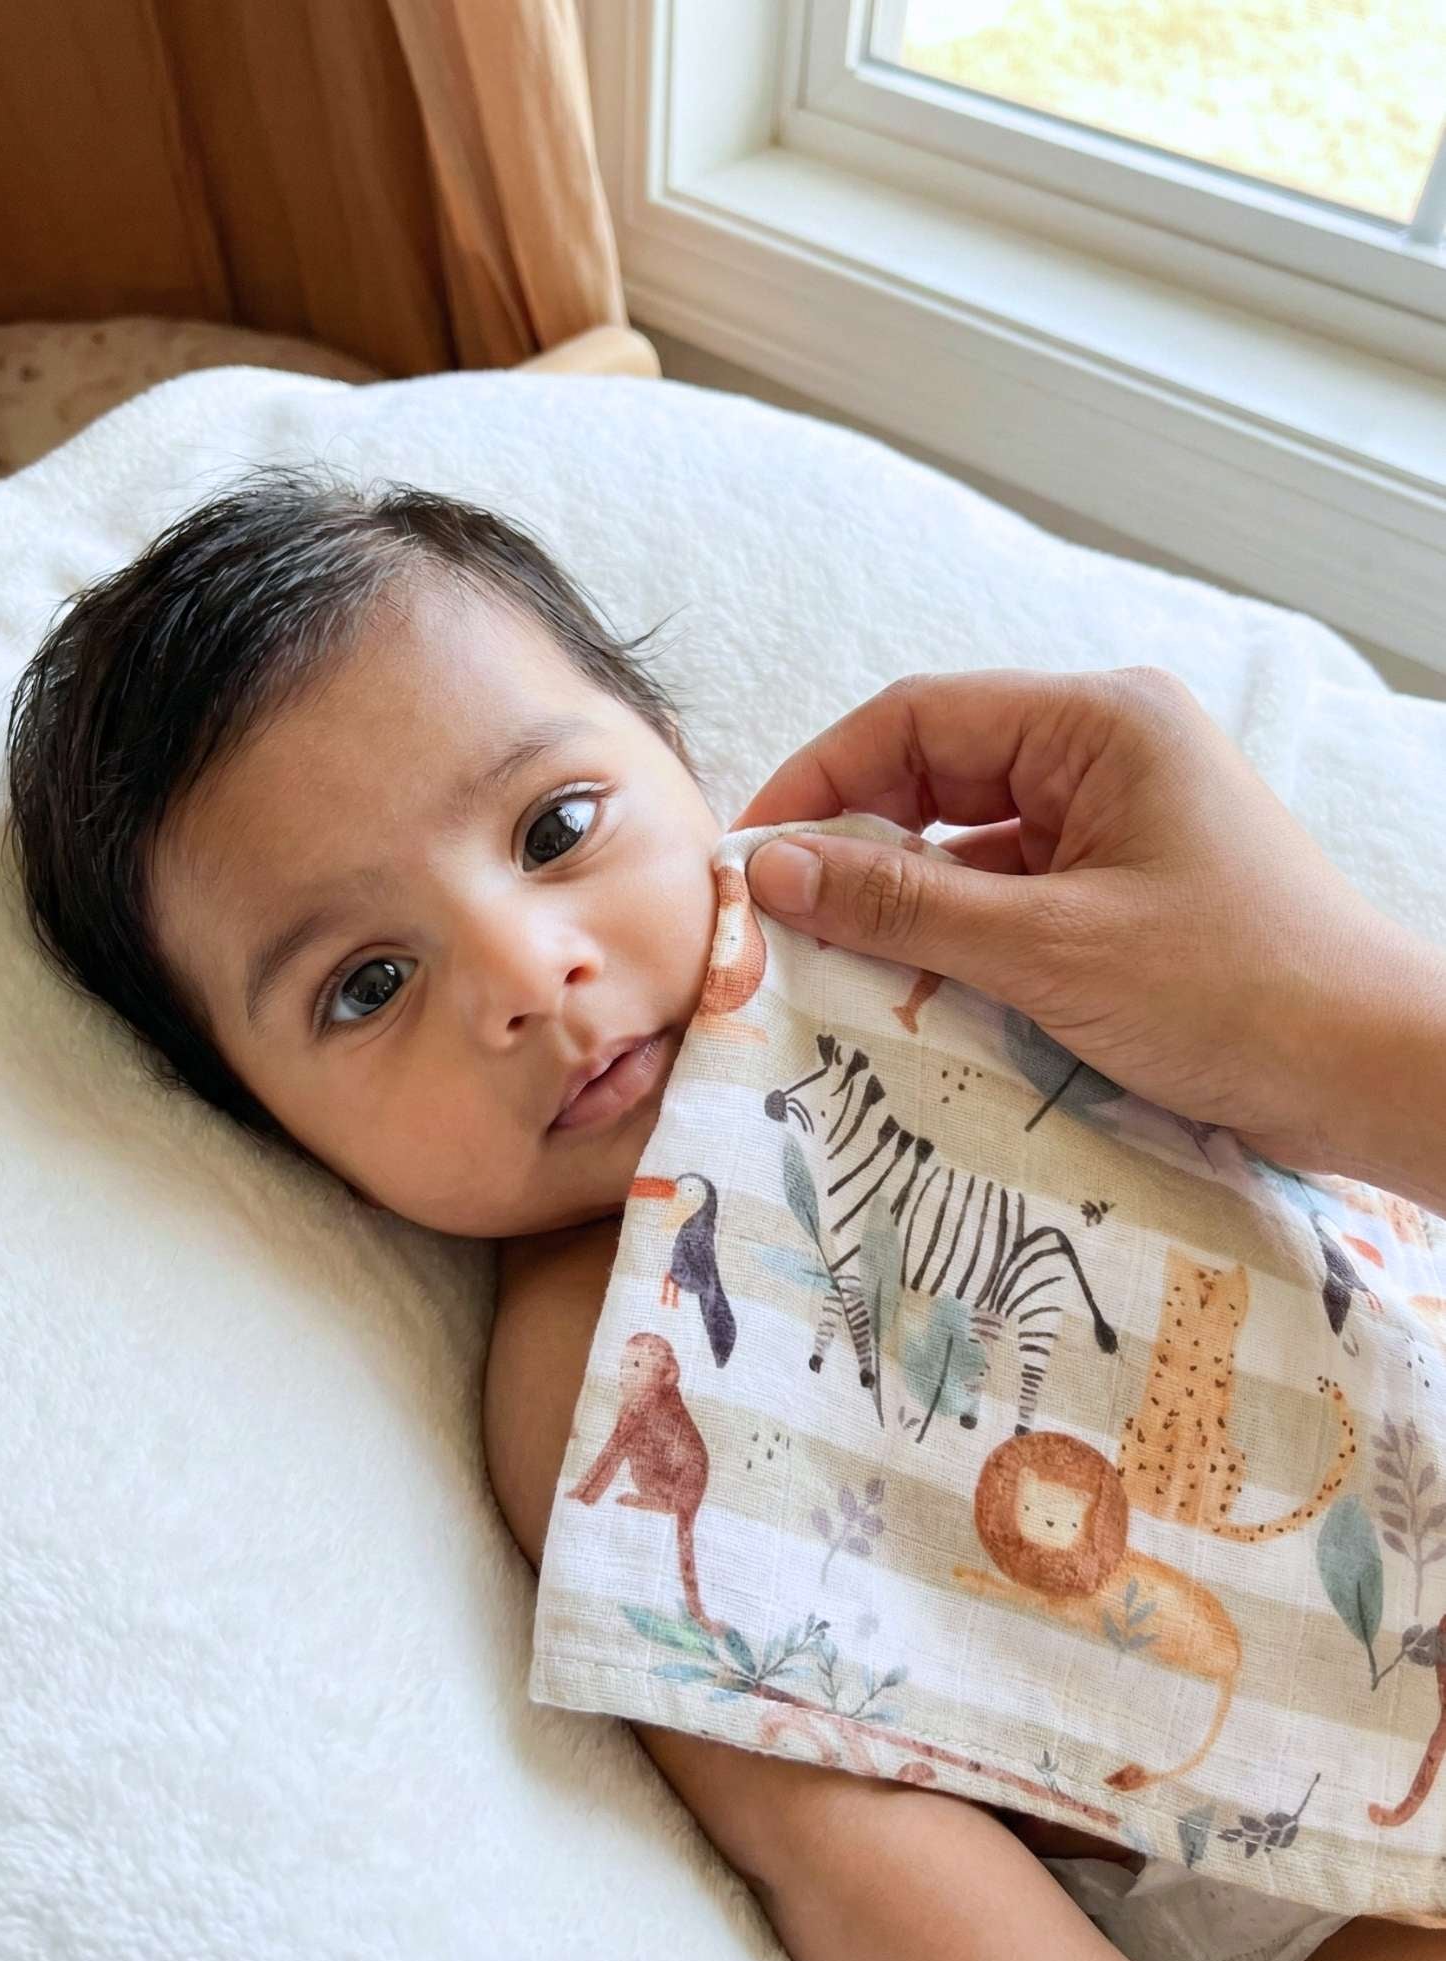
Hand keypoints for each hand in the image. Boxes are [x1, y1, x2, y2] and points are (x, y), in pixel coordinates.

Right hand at [732, 668, 1445, 1209]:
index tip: (750, 859)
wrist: (1377, 1075)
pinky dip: (956, 932)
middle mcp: (1106, 751)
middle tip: (778, 918)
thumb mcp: (1049, 951)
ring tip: (829, 960)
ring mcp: (1119, 818)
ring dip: (902, 897)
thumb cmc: (1233, 994)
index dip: (820, 780)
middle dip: (854, 841)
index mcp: (1100, 722)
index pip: (918, 717)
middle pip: (937, 771)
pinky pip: (1010, 889)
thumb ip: (904, 905)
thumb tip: (774, 869)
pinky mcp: (1125, 884)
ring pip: (968, 838)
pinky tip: (909, 984)